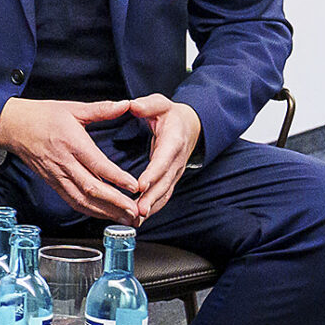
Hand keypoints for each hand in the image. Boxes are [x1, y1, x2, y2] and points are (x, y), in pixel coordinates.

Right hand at [0, 96, 142, 222]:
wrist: (12, 126)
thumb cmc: (42, 116)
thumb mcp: (73, 108)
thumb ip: (101, 109)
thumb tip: (126, 104)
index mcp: (71, 143)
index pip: (97, 165)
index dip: (116, 178)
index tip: (134, 187)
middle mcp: (64, 163)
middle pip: (91, 188)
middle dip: (115, 202)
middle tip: (135, 211)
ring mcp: (56, 175)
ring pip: (82, 199)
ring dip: (105, 211)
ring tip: (125, 218)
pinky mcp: (52, 182)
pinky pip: (72, 200)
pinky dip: (90, 210)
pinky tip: (105, 214)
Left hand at [126, 94, 201, 219]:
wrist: (191, 125)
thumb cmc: (171, 115)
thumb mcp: (161, 104)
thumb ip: (148, 105)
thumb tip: (133, 105)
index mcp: (173, 142)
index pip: (163, 161)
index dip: (153, 174)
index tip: (140, 185)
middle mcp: (176, 161)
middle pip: (164, 183)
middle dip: (151, 199)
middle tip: (137, 211)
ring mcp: (174, 172)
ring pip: (164, 193)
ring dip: (151, 208)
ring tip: (135, 220)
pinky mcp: (170, 179)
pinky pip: (162, 196)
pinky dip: (152, 208)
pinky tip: (138, 219)